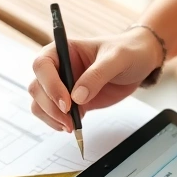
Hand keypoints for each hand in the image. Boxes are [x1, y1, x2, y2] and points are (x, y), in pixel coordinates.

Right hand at [28, 27, 162, 130]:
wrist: (139, 62)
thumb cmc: (128, 51)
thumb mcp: (117, 58)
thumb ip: (97, 75)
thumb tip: (78, 97)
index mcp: (63, 49)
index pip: (42, 65)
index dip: (50, 85)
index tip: (67, 102)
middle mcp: (58, 67)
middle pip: (37, 88)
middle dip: (50, 107)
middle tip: (69, 120)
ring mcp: (62, 85)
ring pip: (40, 103)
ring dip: (51, 118)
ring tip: (71, 126)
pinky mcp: (71, 101)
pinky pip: (54, 114)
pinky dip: (58, 123)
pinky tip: (74, 126)